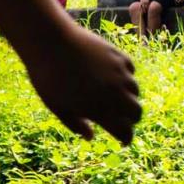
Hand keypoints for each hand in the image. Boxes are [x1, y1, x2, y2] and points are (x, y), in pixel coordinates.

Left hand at [19, 18, 140, 143]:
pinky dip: (126, 77)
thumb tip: (90, 136)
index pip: (124, 131)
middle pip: (136, 112)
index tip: (122, 141)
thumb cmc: (48, 78)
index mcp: (100, 110)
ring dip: (128, 97)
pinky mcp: (119, 57)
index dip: (125, 138)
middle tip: (122, 119)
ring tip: (116, 96)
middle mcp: (115, 94)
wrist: (50, 43)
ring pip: (135, 91)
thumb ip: (75, 124)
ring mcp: (120, 74)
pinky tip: (114, 76)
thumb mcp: (57, 107)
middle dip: (131, 119)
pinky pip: (130, 71)